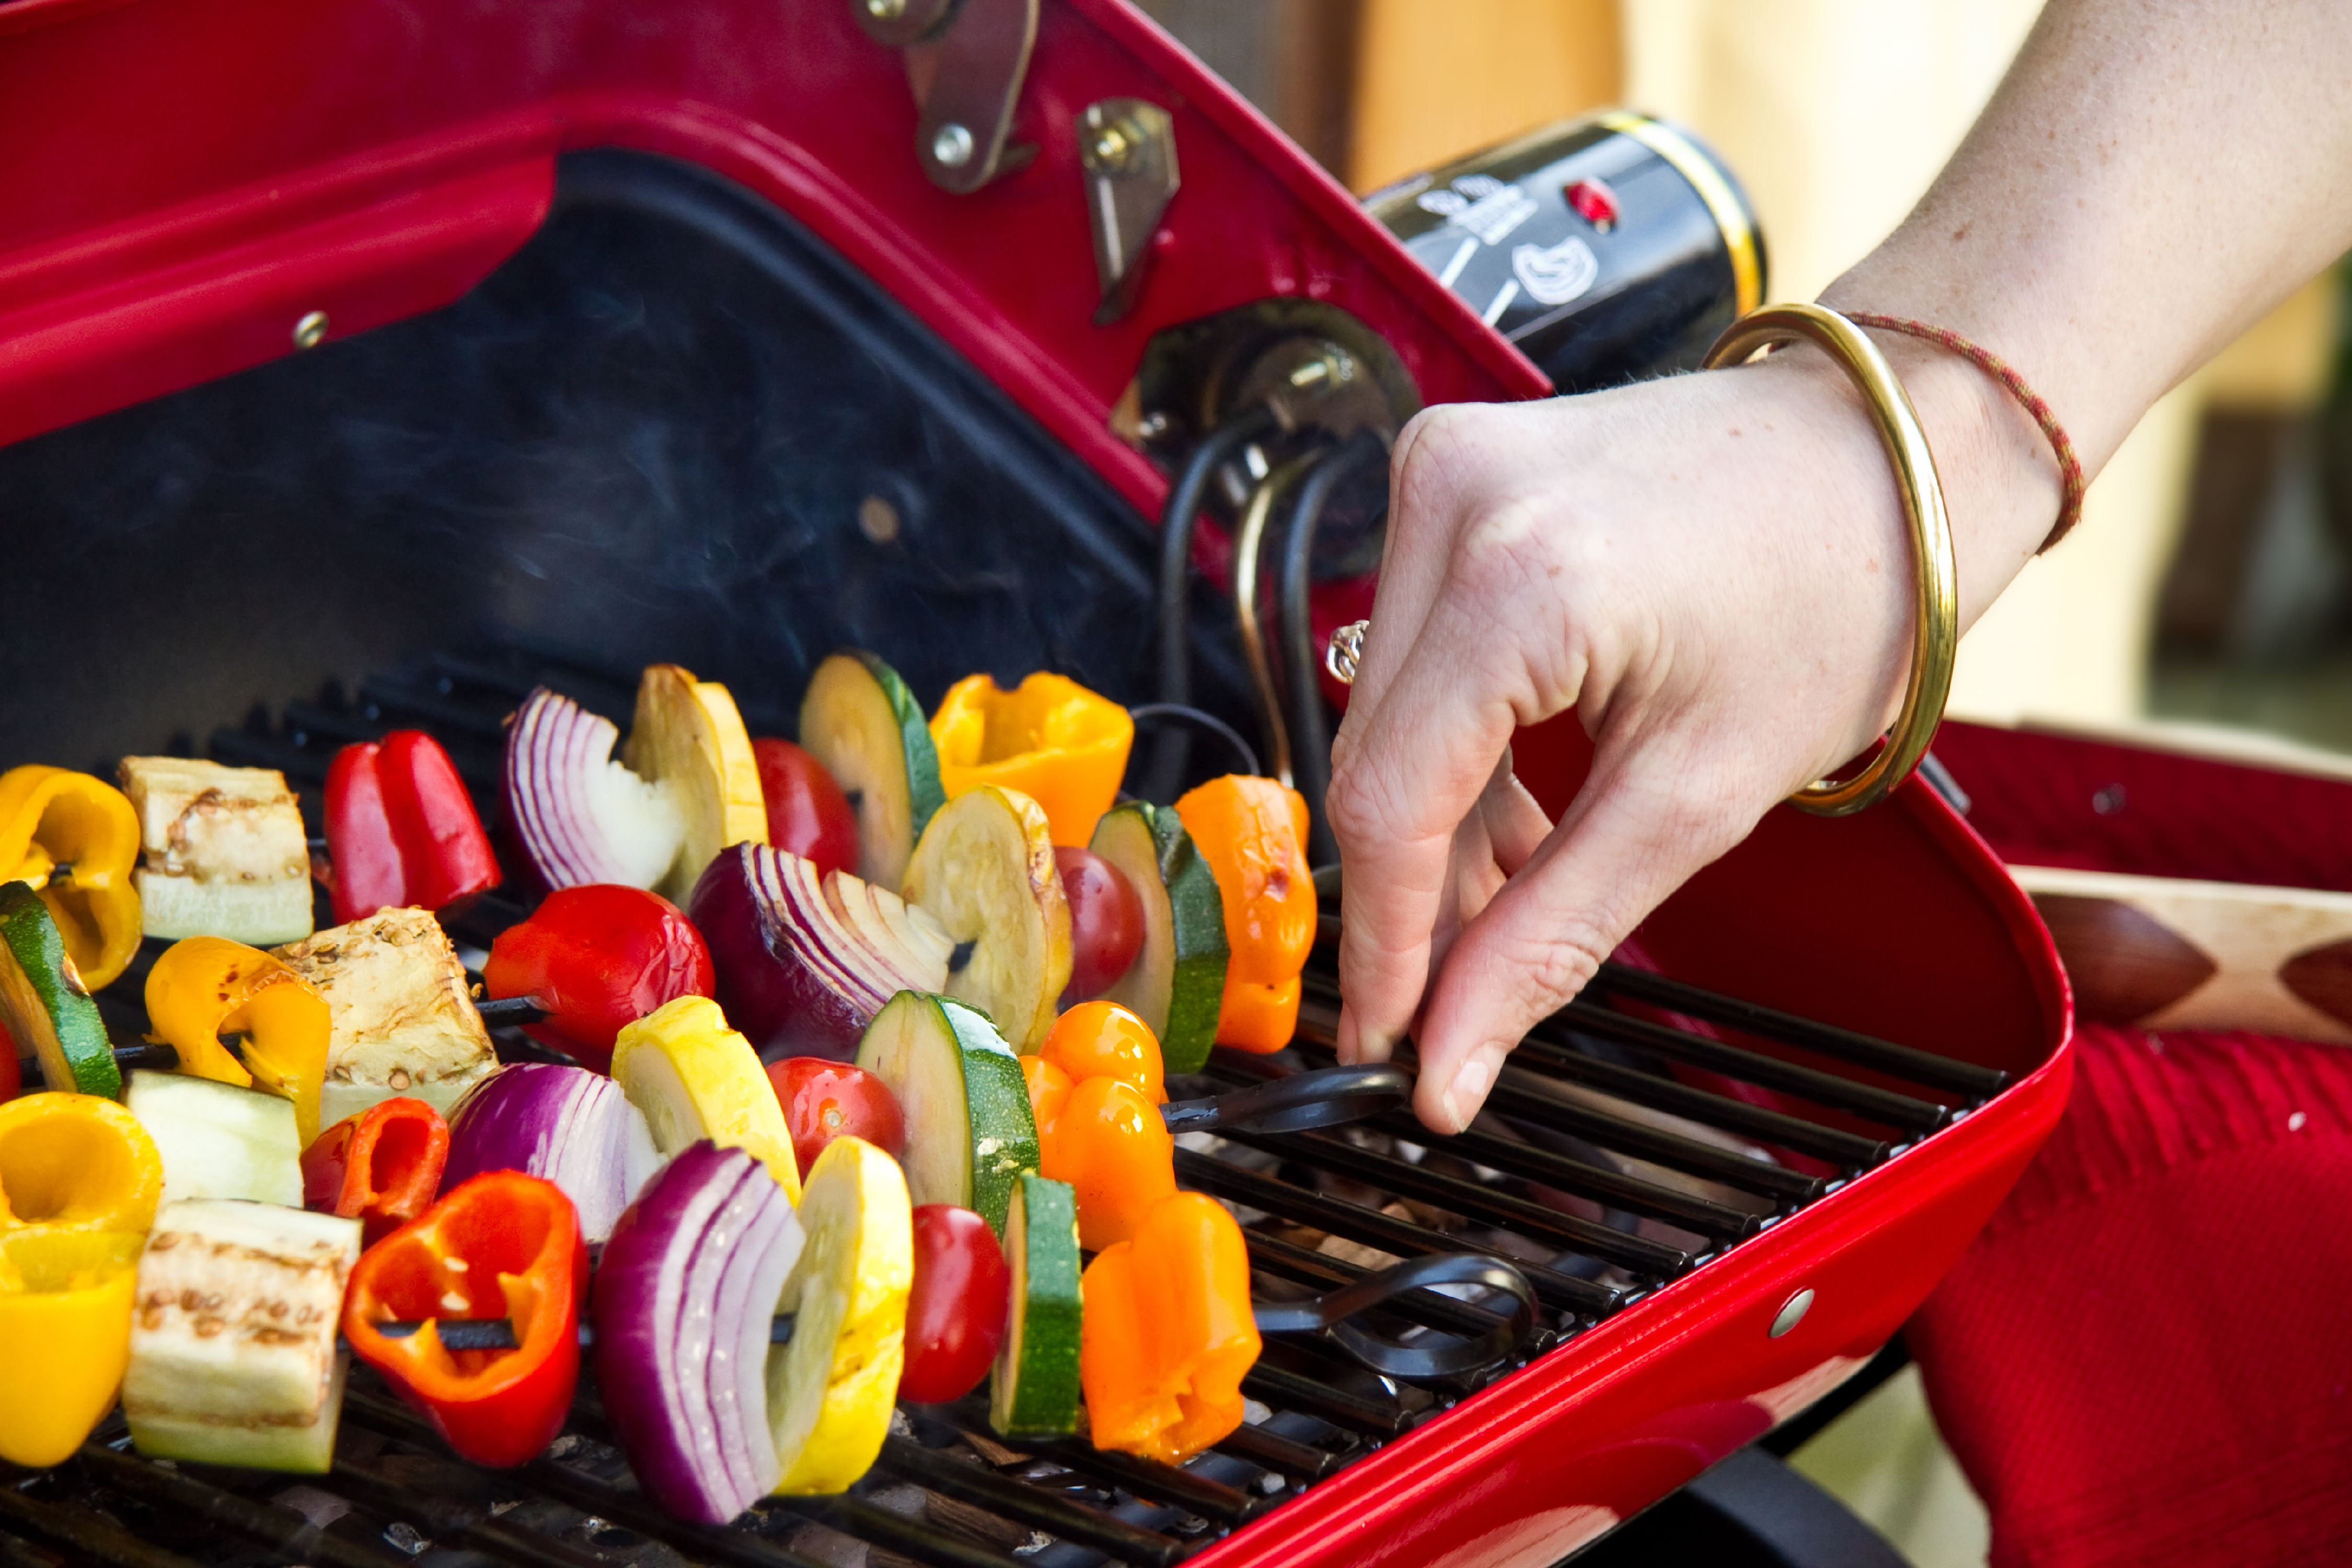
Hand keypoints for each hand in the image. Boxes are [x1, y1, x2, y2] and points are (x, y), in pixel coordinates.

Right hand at [1326, 342, 2049, 1133]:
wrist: (1903, 448)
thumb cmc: (1844, 590)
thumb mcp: (1699, 795)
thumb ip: (1551, 934)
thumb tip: (1448, 1059)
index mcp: (1515, 576)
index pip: (1388, 802)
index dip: (1384, 947)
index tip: (1389, 1047)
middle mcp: (1451, 499)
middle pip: (1373, 756)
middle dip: (1416, 893)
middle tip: (1460, 995)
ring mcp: (1443, 473)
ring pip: (1384, 710)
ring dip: (1437, 821)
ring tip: (1519, 889)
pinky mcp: (1454, 474)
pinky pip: (1415, 648)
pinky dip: (1456, 743)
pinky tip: (1517, 807)